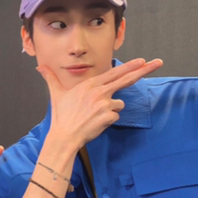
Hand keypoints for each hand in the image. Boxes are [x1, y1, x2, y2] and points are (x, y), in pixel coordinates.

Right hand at [38, 57, 162, 150]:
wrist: (64, 136)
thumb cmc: (61, 116)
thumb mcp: (56, 94)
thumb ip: (50, 78)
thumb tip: (38, 66)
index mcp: (90, 84)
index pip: (115, 72)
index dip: (130, 66)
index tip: (142, 61)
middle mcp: (99, 91)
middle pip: (126, 79)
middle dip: (144, 70)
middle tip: (158, 62)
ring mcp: (104, 103)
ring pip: (119, 104)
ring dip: (111, 110)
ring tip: (95, 116)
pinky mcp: (108, 116)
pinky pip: (115, 116)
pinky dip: (108, 120)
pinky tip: (97, 123)